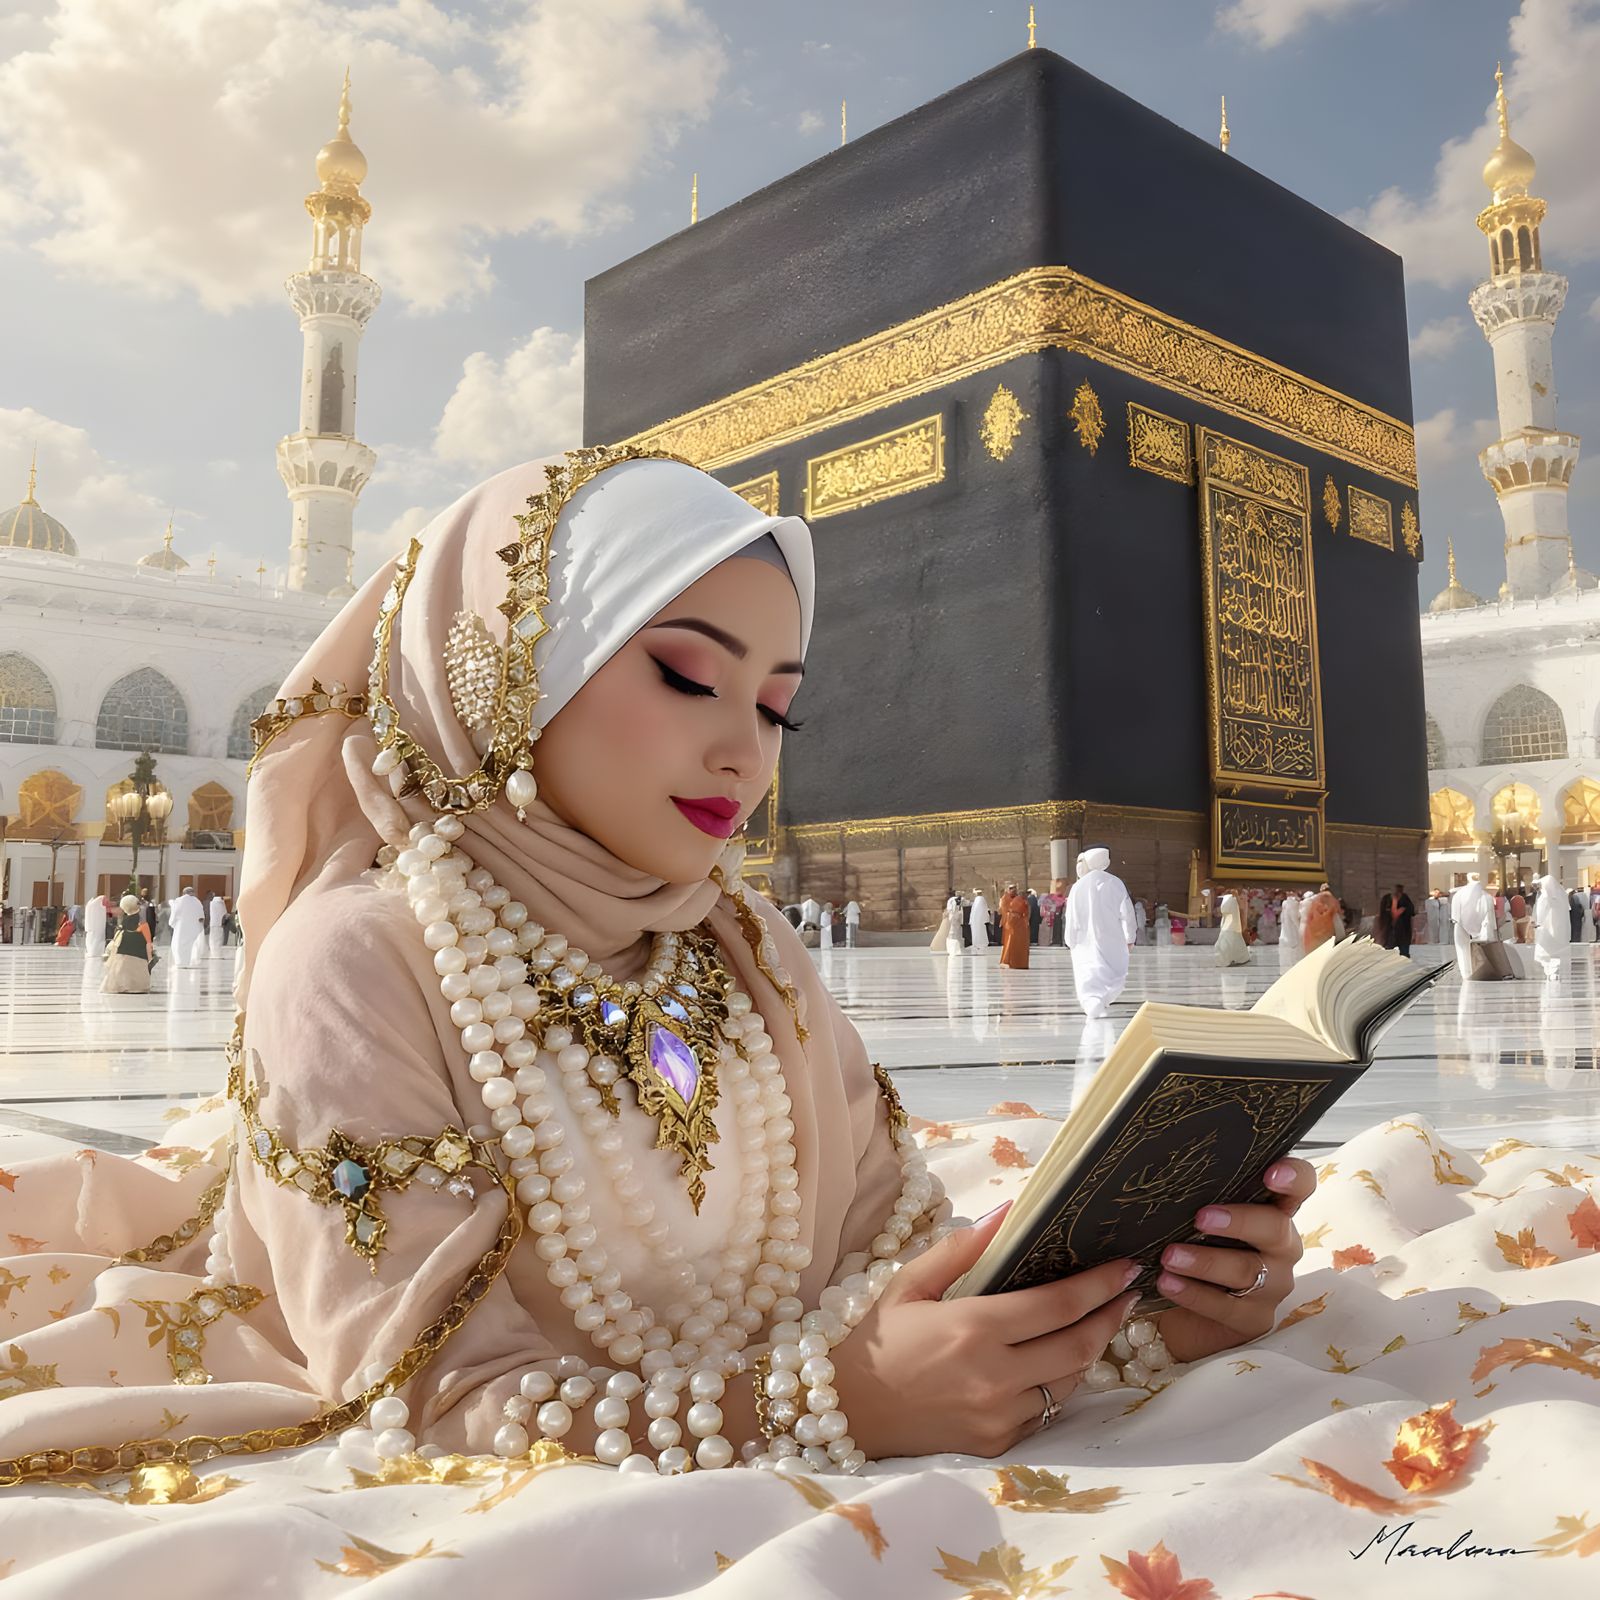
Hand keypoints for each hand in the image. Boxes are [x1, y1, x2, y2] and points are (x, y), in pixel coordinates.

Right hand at [828, 1204, 1139, 1459]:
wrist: (847, 1412)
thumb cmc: (877, 1340)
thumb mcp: (910, 1283)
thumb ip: (962, 1248)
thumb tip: (1009, 1212)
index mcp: (973, 1329)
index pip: (1058, 1305)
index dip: (1098, 1285)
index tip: (1125, 1265)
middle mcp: (994, 1376)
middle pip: (1078, 1345)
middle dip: (1111, 1315)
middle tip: (1128, 1290)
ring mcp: (999, 1415)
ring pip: (1070, 1382)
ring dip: (1090, 1349)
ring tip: (1098, 1319)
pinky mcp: (997, 1443)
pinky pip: (1046, 1410)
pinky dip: (1058, 1383)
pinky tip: (1056, 1359)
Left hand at [1151, 1158, 1316, 1363]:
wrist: (1187, 1312)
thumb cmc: (1196, 1248)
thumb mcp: (1200, 1220)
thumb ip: (1201, 1197)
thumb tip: (1166, 1170)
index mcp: (1273, 1211)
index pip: (1301, 1187)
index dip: (1295, 1177)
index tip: (1272, 1173)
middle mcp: (1282, 1247)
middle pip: (1275, 1229)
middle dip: (1239, 1221)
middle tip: (1201, 1218)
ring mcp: (1273, 1285)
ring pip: (1247, 1270)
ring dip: (1205, 1261)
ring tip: (1169, 1256)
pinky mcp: (1255, 1319)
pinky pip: (1227, 1307)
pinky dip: (1193, 1294)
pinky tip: (1168, 1283)